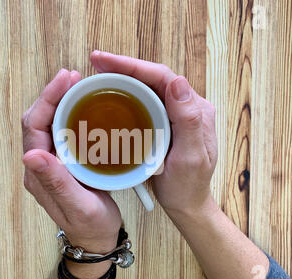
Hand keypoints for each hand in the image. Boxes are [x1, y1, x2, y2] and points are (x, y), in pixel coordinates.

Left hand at [22, 69, 121, 253]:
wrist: (96, 238)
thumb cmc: (90, 225)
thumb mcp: (78, 205)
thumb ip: (56, 182)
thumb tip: (30, 154)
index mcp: (38, 173)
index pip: (34, 126)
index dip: (47, 99)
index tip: (66, 79)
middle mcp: (40, 164)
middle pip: (38, 120)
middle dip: (52, 95)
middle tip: (73, 77)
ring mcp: (51, 162)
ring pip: (49, 123)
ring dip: (60, 101)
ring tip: (78, 85)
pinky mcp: (63, 162)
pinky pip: (61, 131)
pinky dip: (70, 114)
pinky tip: (83, 106)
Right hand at [90, 51, 217, 218]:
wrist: (187, 203)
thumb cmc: (188, 186)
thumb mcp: (191, 157)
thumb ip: (188, 121)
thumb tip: (178, 82)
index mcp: (196, 109)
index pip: (163, 78)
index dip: (133, 66)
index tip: (105, 61)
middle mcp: (186, 106)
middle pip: (153, 78)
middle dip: (124, 67)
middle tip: (95, 62)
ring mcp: (174, 114)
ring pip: (147, 87)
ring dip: (123, 77)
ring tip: (98, 73)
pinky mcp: (164, 122)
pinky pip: (144, 102)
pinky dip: (126, 94)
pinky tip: (110, 93)